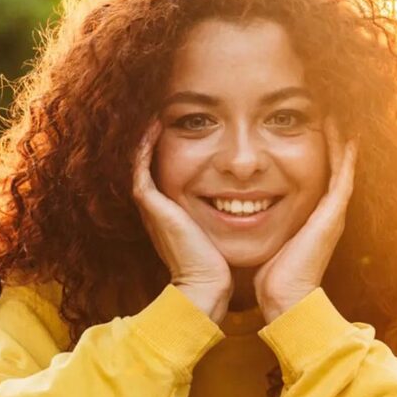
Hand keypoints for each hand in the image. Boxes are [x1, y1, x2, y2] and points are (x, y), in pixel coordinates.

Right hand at [132, 118, 232, 322]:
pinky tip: (156, 122)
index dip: (179, 149)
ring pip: (141, 160)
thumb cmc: (222, 264)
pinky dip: (144, 144)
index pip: (171, 172)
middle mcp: (159, 207)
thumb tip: (256, 204)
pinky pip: (140, 165)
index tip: (194, 128)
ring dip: (149, 135)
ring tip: (160, 111)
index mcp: (174, 213)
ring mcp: (152, 204)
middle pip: (153, 162)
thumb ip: (231, 215)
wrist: (207, 286)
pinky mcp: (150, 203)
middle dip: (160, 138)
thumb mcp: (226, 231)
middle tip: (170, 112)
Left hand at [253, 118, 358, 321]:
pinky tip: (345, 132)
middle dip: (330, 141)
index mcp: (312, 219)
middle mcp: (327, 213)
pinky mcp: (333, 215)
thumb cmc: (272, 278)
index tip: (306, 131)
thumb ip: (260, 226)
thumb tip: (239, 214)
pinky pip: (343, 176)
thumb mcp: (266, 242)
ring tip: (336, 114)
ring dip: (340, 141)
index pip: (316, 178)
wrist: (287, 300)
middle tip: (327, 113)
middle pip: (334, 168)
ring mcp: (333, 213)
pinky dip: (345, 154)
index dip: (314, 155)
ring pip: (343, 167)